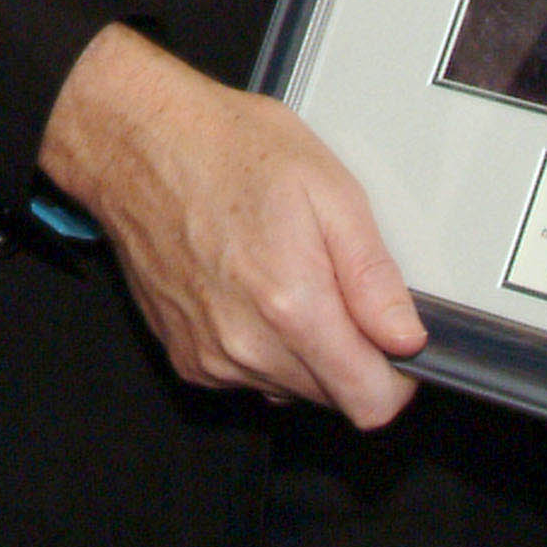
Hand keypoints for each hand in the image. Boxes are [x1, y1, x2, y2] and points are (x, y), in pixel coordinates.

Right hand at [38, 23, 424, 426]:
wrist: (140, 144)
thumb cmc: (225, 150)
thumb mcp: (328, 189)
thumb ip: (373, 275)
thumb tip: (406, 336)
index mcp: (292, 306)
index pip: (369, 401)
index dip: (397, 376)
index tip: (394, 340)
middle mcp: (247, 347)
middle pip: (333, 397)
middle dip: (348, 352)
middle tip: (331, 280)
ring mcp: (210, 357)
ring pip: (290, 387)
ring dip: (303, 349)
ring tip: (284, 273)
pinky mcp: (185, 356)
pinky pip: (247, 375)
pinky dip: (262, 345)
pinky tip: (249, 286)